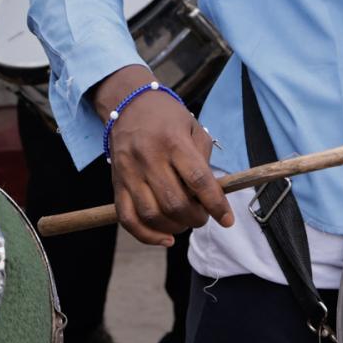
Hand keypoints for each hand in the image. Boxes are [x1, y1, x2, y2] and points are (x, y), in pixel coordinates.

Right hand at [93, 65, 232, 245]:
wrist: (127, 104)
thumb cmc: (166, 117)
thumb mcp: (193, 128)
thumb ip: (204, 160)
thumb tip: (211, 196)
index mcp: (172, 141)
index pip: (197, 180)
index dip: (215, 204)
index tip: (226, 219)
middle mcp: (148, 157)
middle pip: (175, 202)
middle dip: (196, 218)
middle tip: (203, 216)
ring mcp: (129, 172)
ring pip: (152, 214)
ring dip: (175, 227)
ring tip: (185, 221)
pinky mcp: (116, 184)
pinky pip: (128, 219)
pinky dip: (147, 236)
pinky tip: (165, 239)